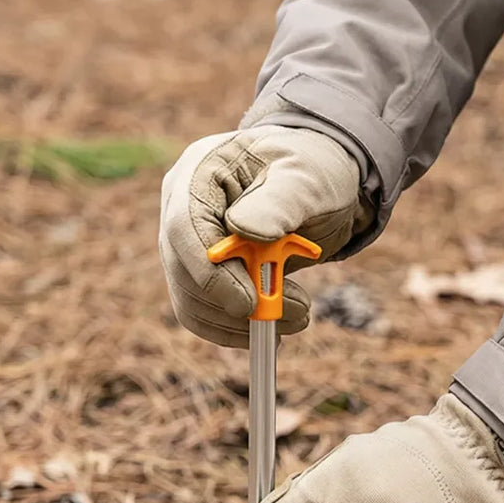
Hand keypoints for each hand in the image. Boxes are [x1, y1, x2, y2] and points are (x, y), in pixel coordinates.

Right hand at [159, 124, 364, 346]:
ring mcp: (189, 244)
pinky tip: (277, 327)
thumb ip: (280, 202)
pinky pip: (205, 315)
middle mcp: (182, 209)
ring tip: (299, 314)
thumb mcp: (309, 179)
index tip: (249, 304)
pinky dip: (239, 330)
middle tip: (298, 312)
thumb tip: (243, 231)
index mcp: (200, 172)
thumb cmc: (314, 173)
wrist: (320, 190)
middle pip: (184, 272)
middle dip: (239, 303)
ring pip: (193, 303)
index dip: (210, 273)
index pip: (184, 227)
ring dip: (245, 323)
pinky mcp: (203, 275)